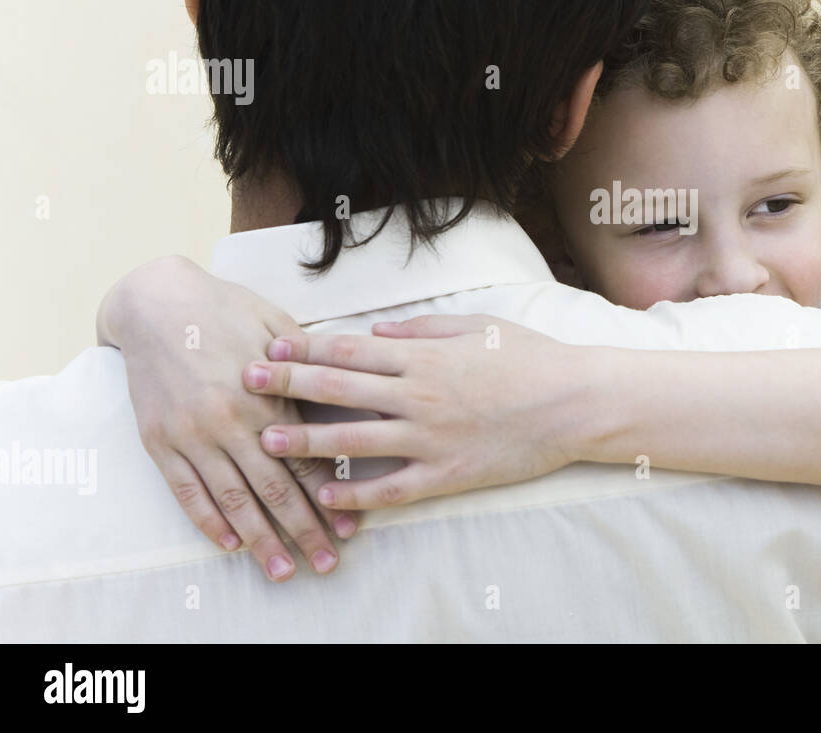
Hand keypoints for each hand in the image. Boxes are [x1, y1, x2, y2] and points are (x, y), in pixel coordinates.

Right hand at [98, 255, 359, 579]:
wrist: (156, 303)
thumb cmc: (226, 309)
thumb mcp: (278, 327)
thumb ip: (312, 364)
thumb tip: (353, 385)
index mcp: (267, 396)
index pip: (306, 462)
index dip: (330, 498)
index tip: (353, 527)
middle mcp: (230, 422)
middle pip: (274, 491)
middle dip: (304, 532)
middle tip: (327, 563)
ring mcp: (192, 435)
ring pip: (232, 501)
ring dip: (260, 541)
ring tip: (283, 570)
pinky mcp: (160, 441)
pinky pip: (186, 492)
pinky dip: (208, 522)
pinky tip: (230, 544)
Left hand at [243, 315, 587, 507]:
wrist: (575, 402)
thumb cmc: (531, 357)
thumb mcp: (479, 327)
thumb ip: (425, 329)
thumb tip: (381, 333)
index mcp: (425, 356)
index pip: (351, 352)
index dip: (306, 349)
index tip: (270, 346)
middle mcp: (419, 395)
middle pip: (339, 389)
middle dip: (287, 384)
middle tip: (244, 382)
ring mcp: (432, 436)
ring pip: (355, 440)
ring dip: (306, 439)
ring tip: (267, 441)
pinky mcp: (448, 472)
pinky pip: (393, 487)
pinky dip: (357, 492)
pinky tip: (326, 494)